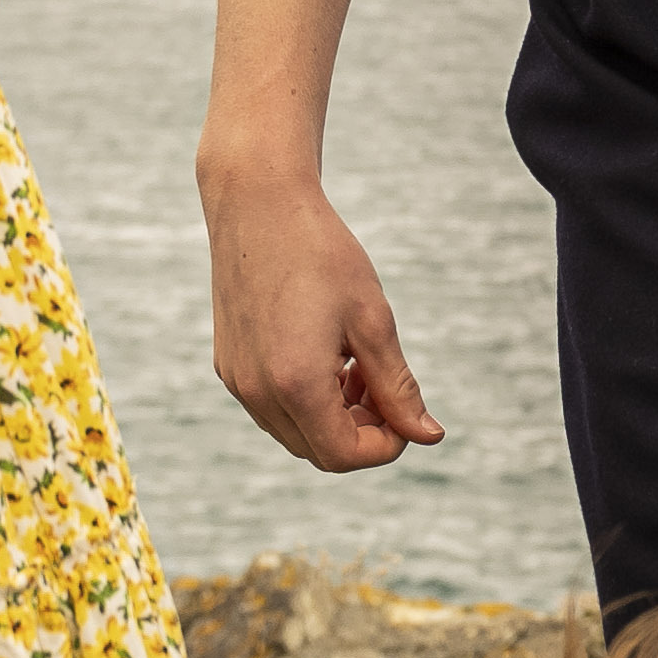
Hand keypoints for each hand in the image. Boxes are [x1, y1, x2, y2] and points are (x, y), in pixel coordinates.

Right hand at [201, 157, 441, 471]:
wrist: (257, 203)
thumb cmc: (323, 253)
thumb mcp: (373, 320)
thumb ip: (399, 386)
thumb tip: (428, 436)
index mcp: (295, 382)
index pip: (344, 455)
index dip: (386, 445)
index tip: (406, 409)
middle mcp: (257, 391)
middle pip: (319, 451)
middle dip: (362, 431)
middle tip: (382, 381)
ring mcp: (237, 380)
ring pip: (295, 433)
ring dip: (334, 417)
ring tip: (357, 365)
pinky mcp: (229, 365)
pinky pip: (273, 408)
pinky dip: (306, 399)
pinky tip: (327, 354)